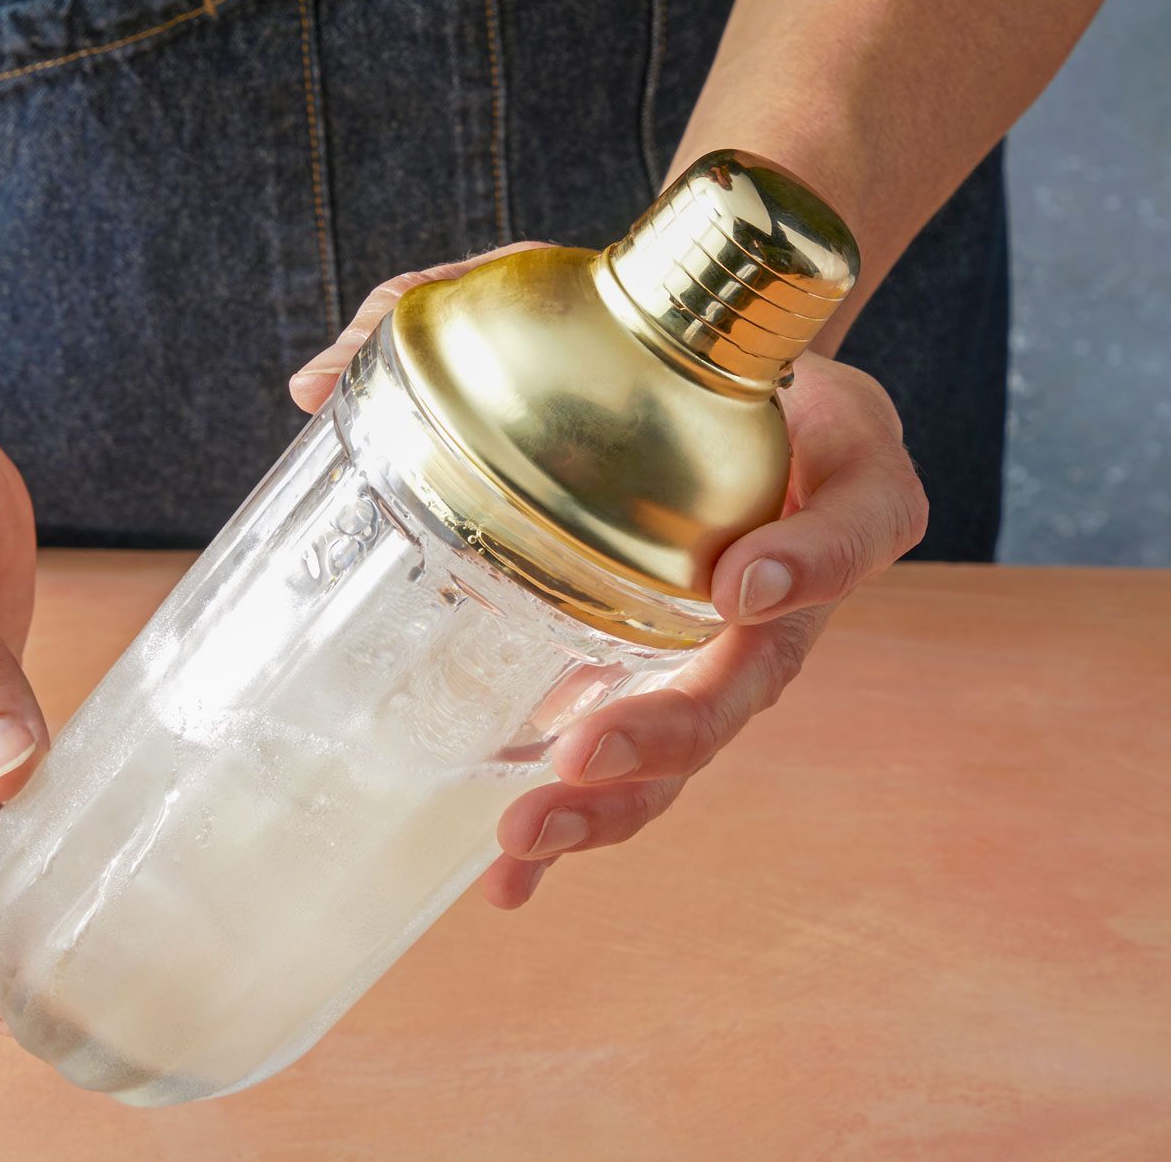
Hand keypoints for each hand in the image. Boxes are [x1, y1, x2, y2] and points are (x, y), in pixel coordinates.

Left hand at [290, 248, 926, 907]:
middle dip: (669, 730)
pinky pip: (636, 764)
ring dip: (614, 801)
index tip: (742, 582)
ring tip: (521, 839)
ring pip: (693, 746)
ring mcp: (729, 648)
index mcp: (833, 475)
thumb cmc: (667, 333)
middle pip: (756, 681)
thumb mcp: (602, 290)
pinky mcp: (666, 679)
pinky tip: (503, 880)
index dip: (813, 561)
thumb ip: (468, 303)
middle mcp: (793, 582)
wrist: (714, 372)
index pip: (857, 524)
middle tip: (585, 753)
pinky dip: (576, 821)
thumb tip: (312, 381)